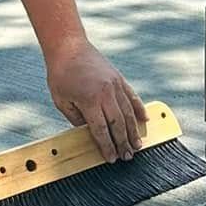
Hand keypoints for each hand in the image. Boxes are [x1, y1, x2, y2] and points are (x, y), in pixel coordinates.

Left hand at [45, 39, 147, 161]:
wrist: (69, 47)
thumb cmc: (61, 75)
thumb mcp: (61, 101)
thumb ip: (76, 119)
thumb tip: (90, 133)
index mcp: (90, 101)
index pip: (101, 130)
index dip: (107, 146)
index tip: (112, 158)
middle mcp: (106, 93)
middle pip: (118, 124)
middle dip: (123, 143)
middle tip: (128, 156)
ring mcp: (115, 85)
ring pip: (128, 113)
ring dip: (133, 131)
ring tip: (138, 145)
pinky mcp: (119, 78)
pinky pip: (132, 97)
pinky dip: (139, 109)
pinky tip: (145, 120)